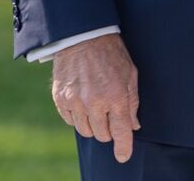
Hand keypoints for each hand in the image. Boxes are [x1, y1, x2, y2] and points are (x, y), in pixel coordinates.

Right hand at [50, 34, 140, 161]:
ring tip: (97, 107)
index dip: (123, 147)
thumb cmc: (112, 54)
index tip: (123, 156)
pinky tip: (84, 102)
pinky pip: (71, 121)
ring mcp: (74, 101)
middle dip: (109, 130)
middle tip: (111, 115)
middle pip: (102, 135)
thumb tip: (133, 126)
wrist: (83, 36)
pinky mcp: (60, 99)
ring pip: (86, 131)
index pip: (120, 131)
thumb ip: (132, 102)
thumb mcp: (130, 75)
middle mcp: (94, 102)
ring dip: (93, 125)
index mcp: (115, 96)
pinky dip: (79, 117)